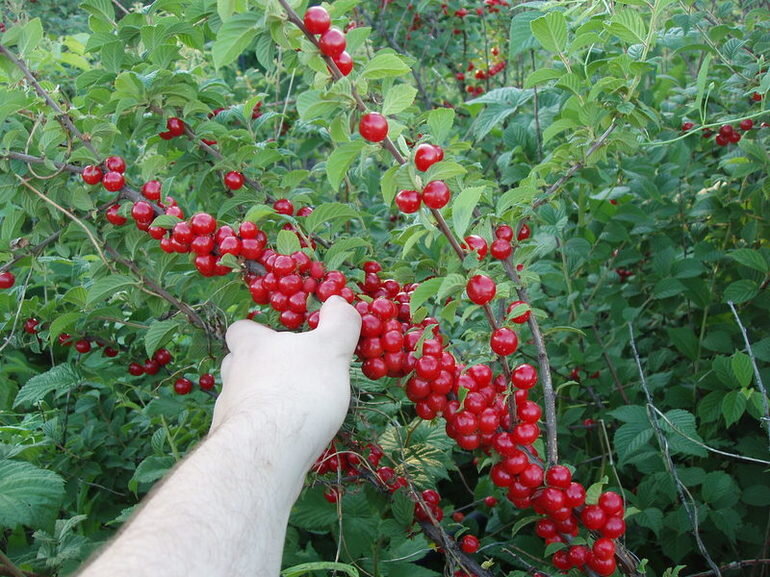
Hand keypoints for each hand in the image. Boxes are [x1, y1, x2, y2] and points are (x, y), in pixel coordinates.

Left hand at [211, 295, 361, 472]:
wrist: (269, 449)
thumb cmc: (300, 389)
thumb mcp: (331, 349)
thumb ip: (338, 323)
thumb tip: (339, 301)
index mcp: (252, 347)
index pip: (241, 329)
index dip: (256, 332)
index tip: (277, 339)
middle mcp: (233, 376)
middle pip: (238, 365)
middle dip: (258, 369)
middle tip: (288, 377)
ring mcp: (228, 412)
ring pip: (241, 399)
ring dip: (261, 402)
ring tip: (290, 412)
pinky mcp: (233, 444)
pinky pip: (247, 432)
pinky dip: (262, 433)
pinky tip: (285, 441)